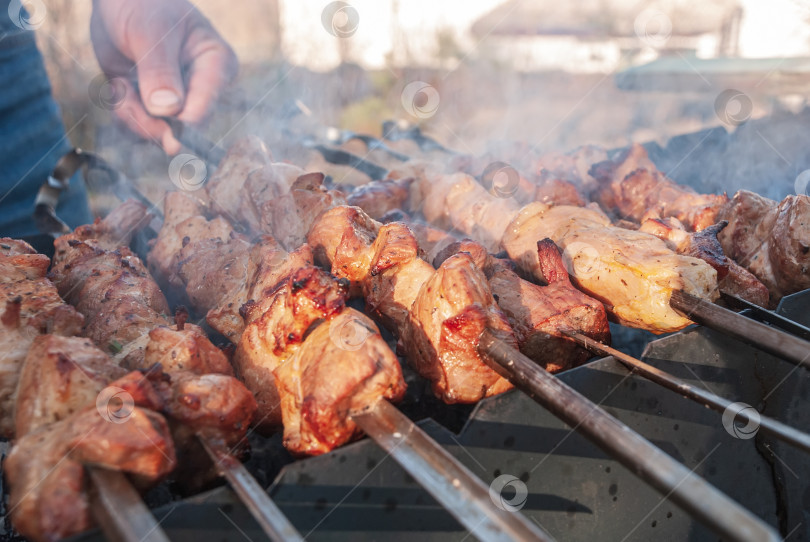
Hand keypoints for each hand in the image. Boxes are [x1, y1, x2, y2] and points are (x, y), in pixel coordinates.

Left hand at [91, 0, 236, 153]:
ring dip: (132, 116)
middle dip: (148, 119)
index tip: (156, 118)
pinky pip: (142, 130)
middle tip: (123, 91)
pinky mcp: (158, 108)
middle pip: (183, 128)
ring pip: (160, 133)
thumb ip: (159, 70)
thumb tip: (168, 111)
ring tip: (120, 85)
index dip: (180, 122)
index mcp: (218, 65)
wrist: (118, 1)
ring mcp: (181, 101)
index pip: (205, 108)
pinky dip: (124, 115)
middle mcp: (204, 88)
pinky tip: (120, 87)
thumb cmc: (141, 5)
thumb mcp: (148, 32)